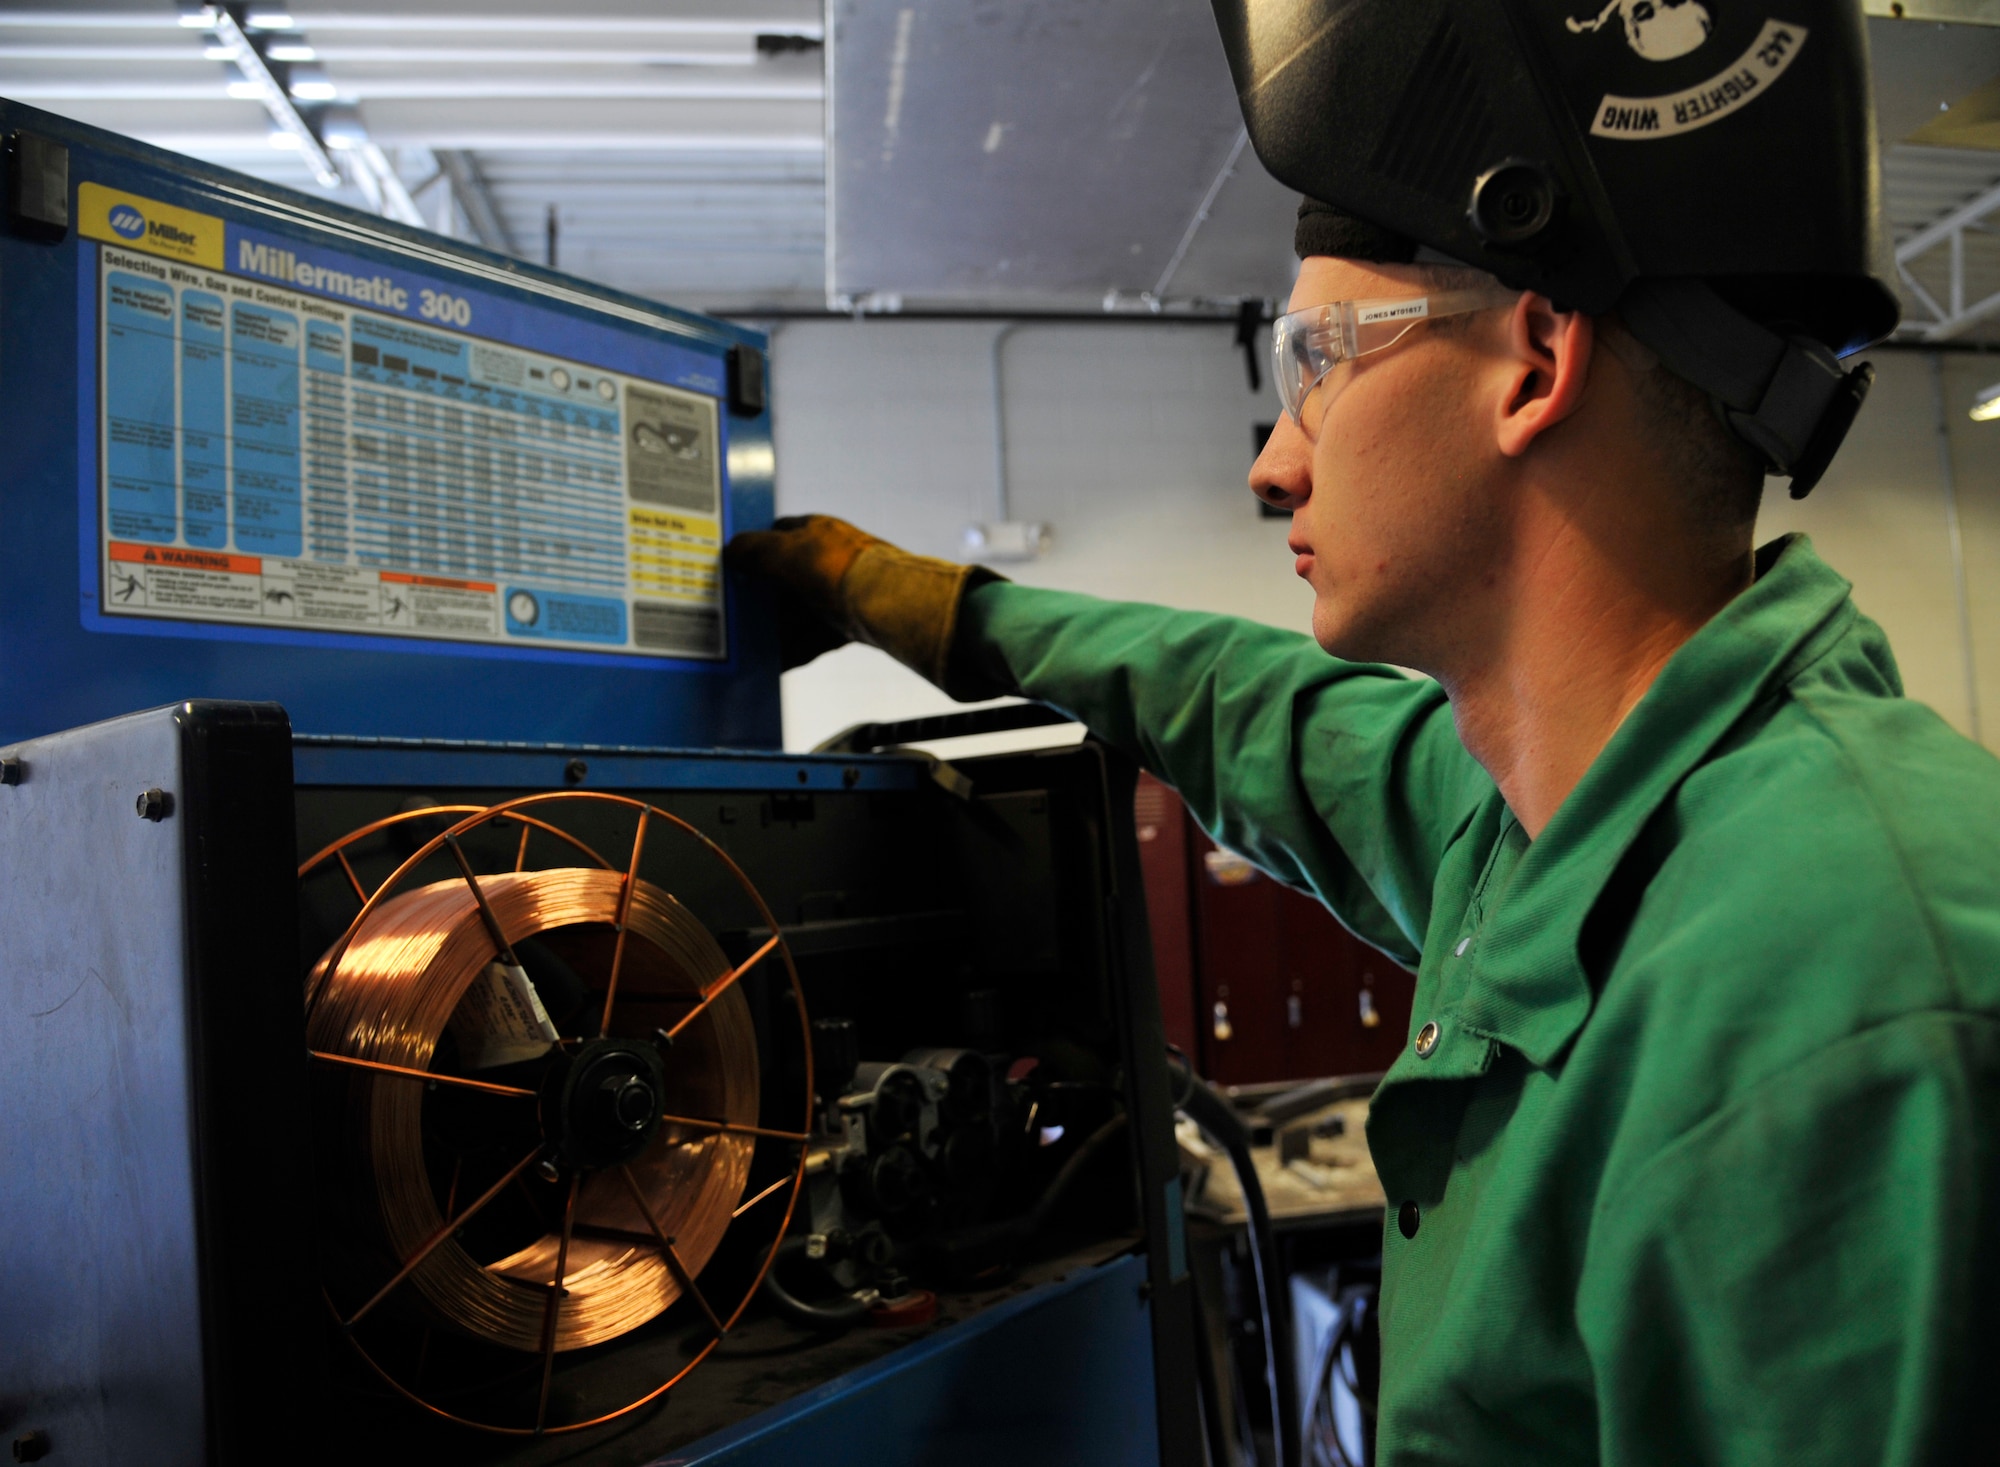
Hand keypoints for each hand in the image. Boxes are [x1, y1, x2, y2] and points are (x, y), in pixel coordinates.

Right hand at [725, 515, 1001, 685]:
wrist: (887, 603)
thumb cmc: (835, 568)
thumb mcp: (784, 552)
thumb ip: (753, 550)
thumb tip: (730, 550)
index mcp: (815, 531)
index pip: (777, 532)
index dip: (754, 548)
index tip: (733, 567)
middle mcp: (828, 558)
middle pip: (785, 577)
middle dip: (762, 597)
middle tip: (735, 613)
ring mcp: (841, 591)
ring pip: (799, 611)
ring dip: (776, 628)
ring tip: (749, 645)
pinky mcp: (851, 622)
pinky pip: (815, 637)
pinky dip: (796, 650)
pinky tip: (776, 663)